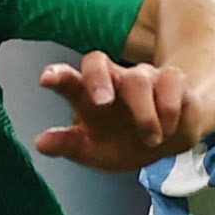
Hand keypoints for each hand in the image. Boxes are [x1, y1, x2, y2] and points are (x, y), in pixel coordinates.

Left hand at [35, 50, 195, 172]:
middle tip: (102, 103)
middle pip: (97, 62)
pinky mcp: (172, 80)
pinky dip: (168, 109)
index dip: (58, 76)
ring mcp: (143, 78)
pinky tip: (168, 128)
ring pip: (138, 80)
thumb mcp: (95, 152)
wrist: (169, 143)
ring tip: (150, 139)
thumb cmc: (124, 142)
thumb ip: (69, 146)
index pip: (70, 80)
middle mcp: (113, 81)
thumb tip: (41, 144)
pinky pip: (170, 83)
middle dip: (97, 79)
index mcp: (88, 96)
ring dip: (144, 114)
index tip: (46, 79)